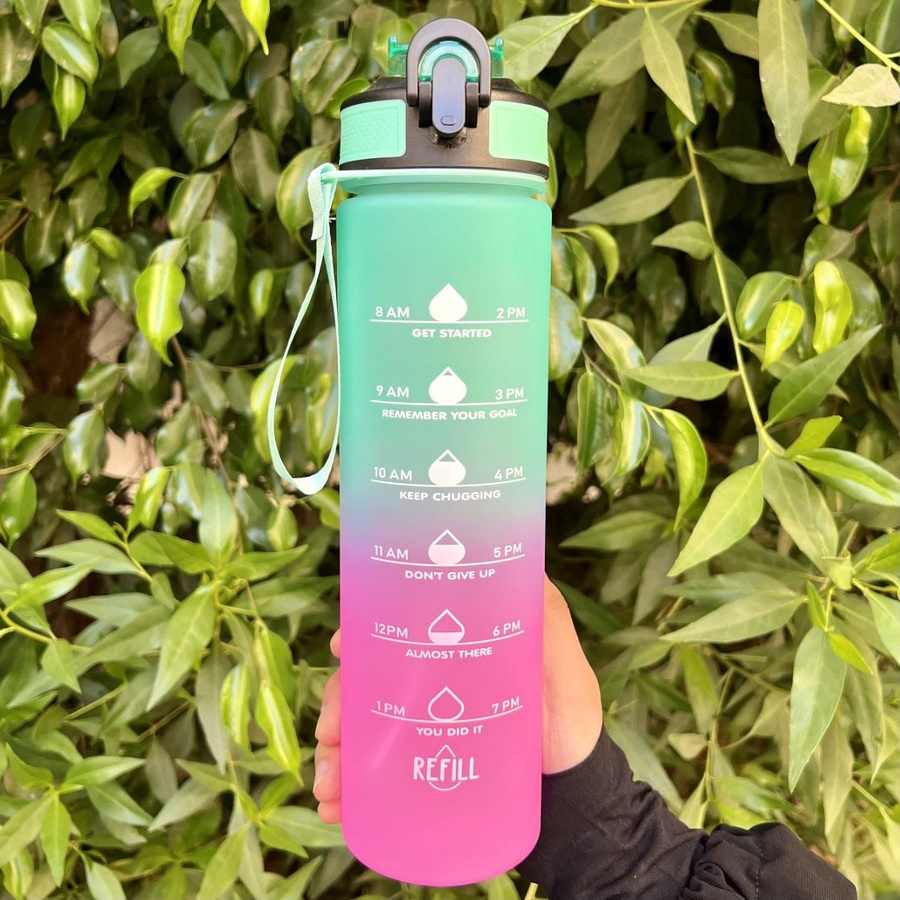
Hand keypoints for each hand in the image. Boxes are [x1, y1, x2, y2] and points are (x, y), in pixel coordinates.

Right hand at [313, 576, 602, 822]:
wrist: (572, 788)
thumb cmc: (570, 716)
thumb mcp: (564, 665)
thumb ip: (547, 622)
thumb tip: (524, 572)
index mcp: (454, 640)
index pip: (394, 624)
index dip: (361, 632)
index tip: (342, 648)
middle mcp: (430, 674)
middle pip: (366, 676)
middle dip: (339, 703)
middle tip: (331, 733)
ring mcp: (421, 718)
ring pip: (361, 723)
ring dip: (336, 750)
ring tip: (332, 784)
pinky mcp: (419, 759)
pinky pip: (372, 768)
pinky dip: (348, 786)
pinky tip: (337, 805)